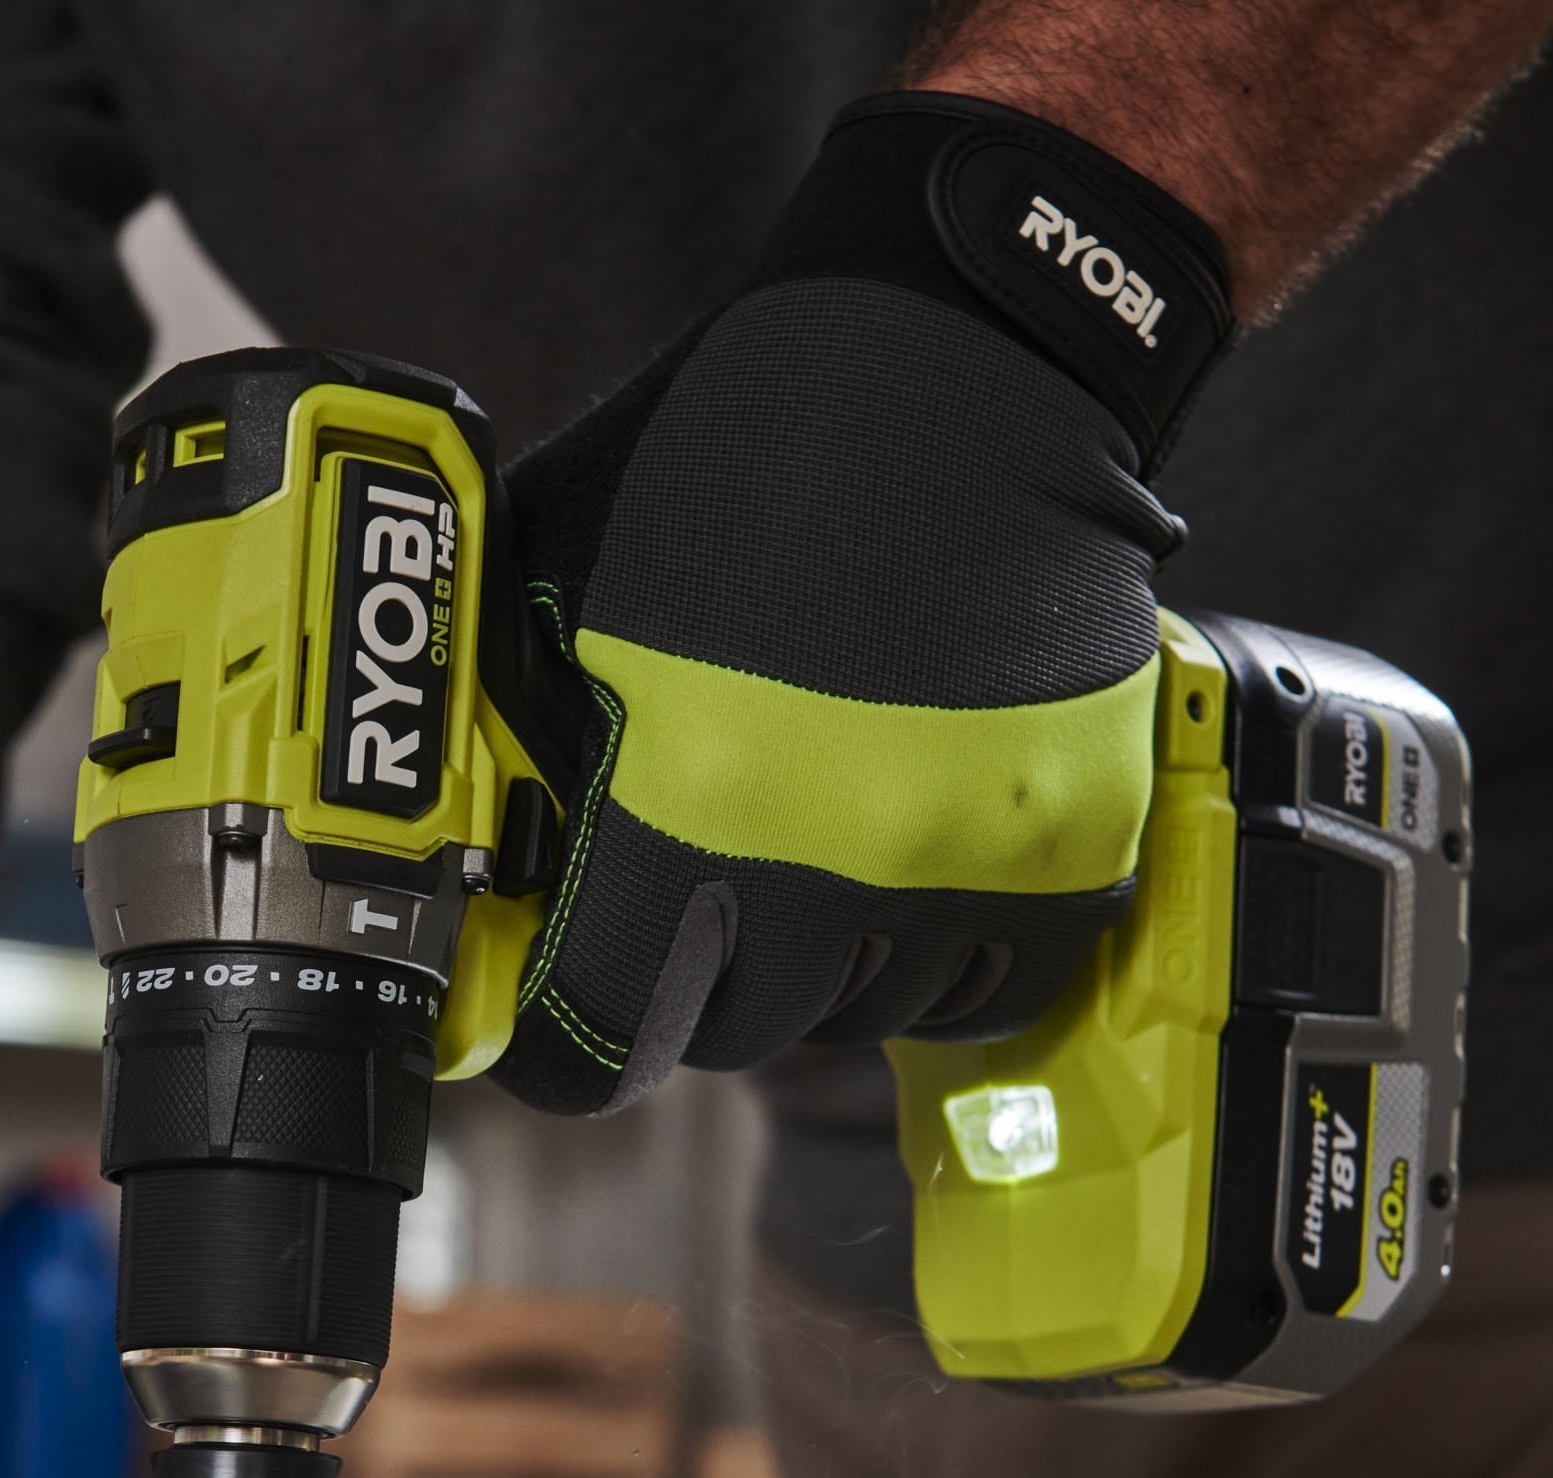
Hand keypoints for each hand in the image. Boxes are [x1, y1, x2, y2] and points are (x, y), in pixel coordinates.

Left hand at [493, 95, 1232, 1114]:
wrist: (969, 353)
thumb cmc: (744, 450)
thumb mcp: (564, 578)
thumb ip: (513, 740)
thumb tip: (477, 864)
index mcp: (698, 796)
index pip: (602, 1032)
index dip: (563, 1048)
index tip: (557, 1034)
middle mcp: (844, 858)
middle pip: (732, 1036)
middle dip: (687, 990)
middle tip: (679, 916)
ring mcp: (972, 861)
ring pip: (857, 1017)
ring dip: (812, 971)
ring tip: (800, 863)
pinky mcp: (1075, 846)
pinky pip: (982, 987)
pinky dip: (929, 959)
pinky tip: (897, 877)